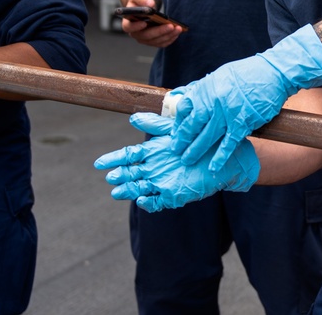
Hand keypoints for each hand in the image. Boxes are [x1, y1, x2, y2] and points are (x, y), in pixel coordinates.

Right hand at [94, 112, 259, 212]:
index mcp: (152, 153)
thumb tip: (132, 118)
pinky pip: (158, 202)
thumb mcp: (175, 130)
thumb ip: (155, 124)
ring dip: (128, 191)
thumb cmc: (199, 141)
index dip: (113, 160)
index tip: (98, 163)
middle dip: (119, 176)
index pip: (127, 156)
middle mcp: (154, 168)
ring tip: (116, 192)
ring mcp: (162, 183)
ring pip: (139, 189)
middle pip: (130, 174)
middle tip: (110, 178)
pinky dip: (149, 203)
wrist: (223, 157)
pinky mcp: (174, 195)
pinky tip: (142, 199)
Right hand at [119, 0, 181, 48]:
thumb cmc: (139, 1)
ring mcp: (144, 39)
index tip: (144, 23)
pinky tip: (177, 32)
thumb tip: (150, 4)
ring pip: (155, 41)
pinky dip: (170, 38)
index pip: (129, 27)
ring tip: (178, 28)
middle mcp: (135, 33)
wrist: (144, 6)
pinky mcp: (153, 41)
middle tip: (170, 26)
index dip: (135, 27)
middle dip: (159, 31)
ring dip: (167, 35)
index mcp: (128, 22)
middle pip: (145, 36)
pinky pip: (161, 43)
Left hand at [167, 24, 321, 170]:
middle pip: (191, 125)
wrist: (272, 73)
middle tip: (175, 150)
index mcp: (206, 88)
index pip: (184, 108)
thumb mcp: (219, 76)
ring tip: (187, 160)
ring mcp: (227, 114)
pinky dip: (220, 157)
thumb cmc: (247, 73)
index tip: (176, 131)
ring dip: (195, 151)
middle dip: (181, 140)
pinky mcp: (242, 123)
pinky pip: (228, 144)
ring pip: (206, 137)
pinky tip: (213, 167)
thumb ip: (204, 89)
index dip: (178, 121)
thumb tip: (188, 98)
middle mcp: (213, 102)